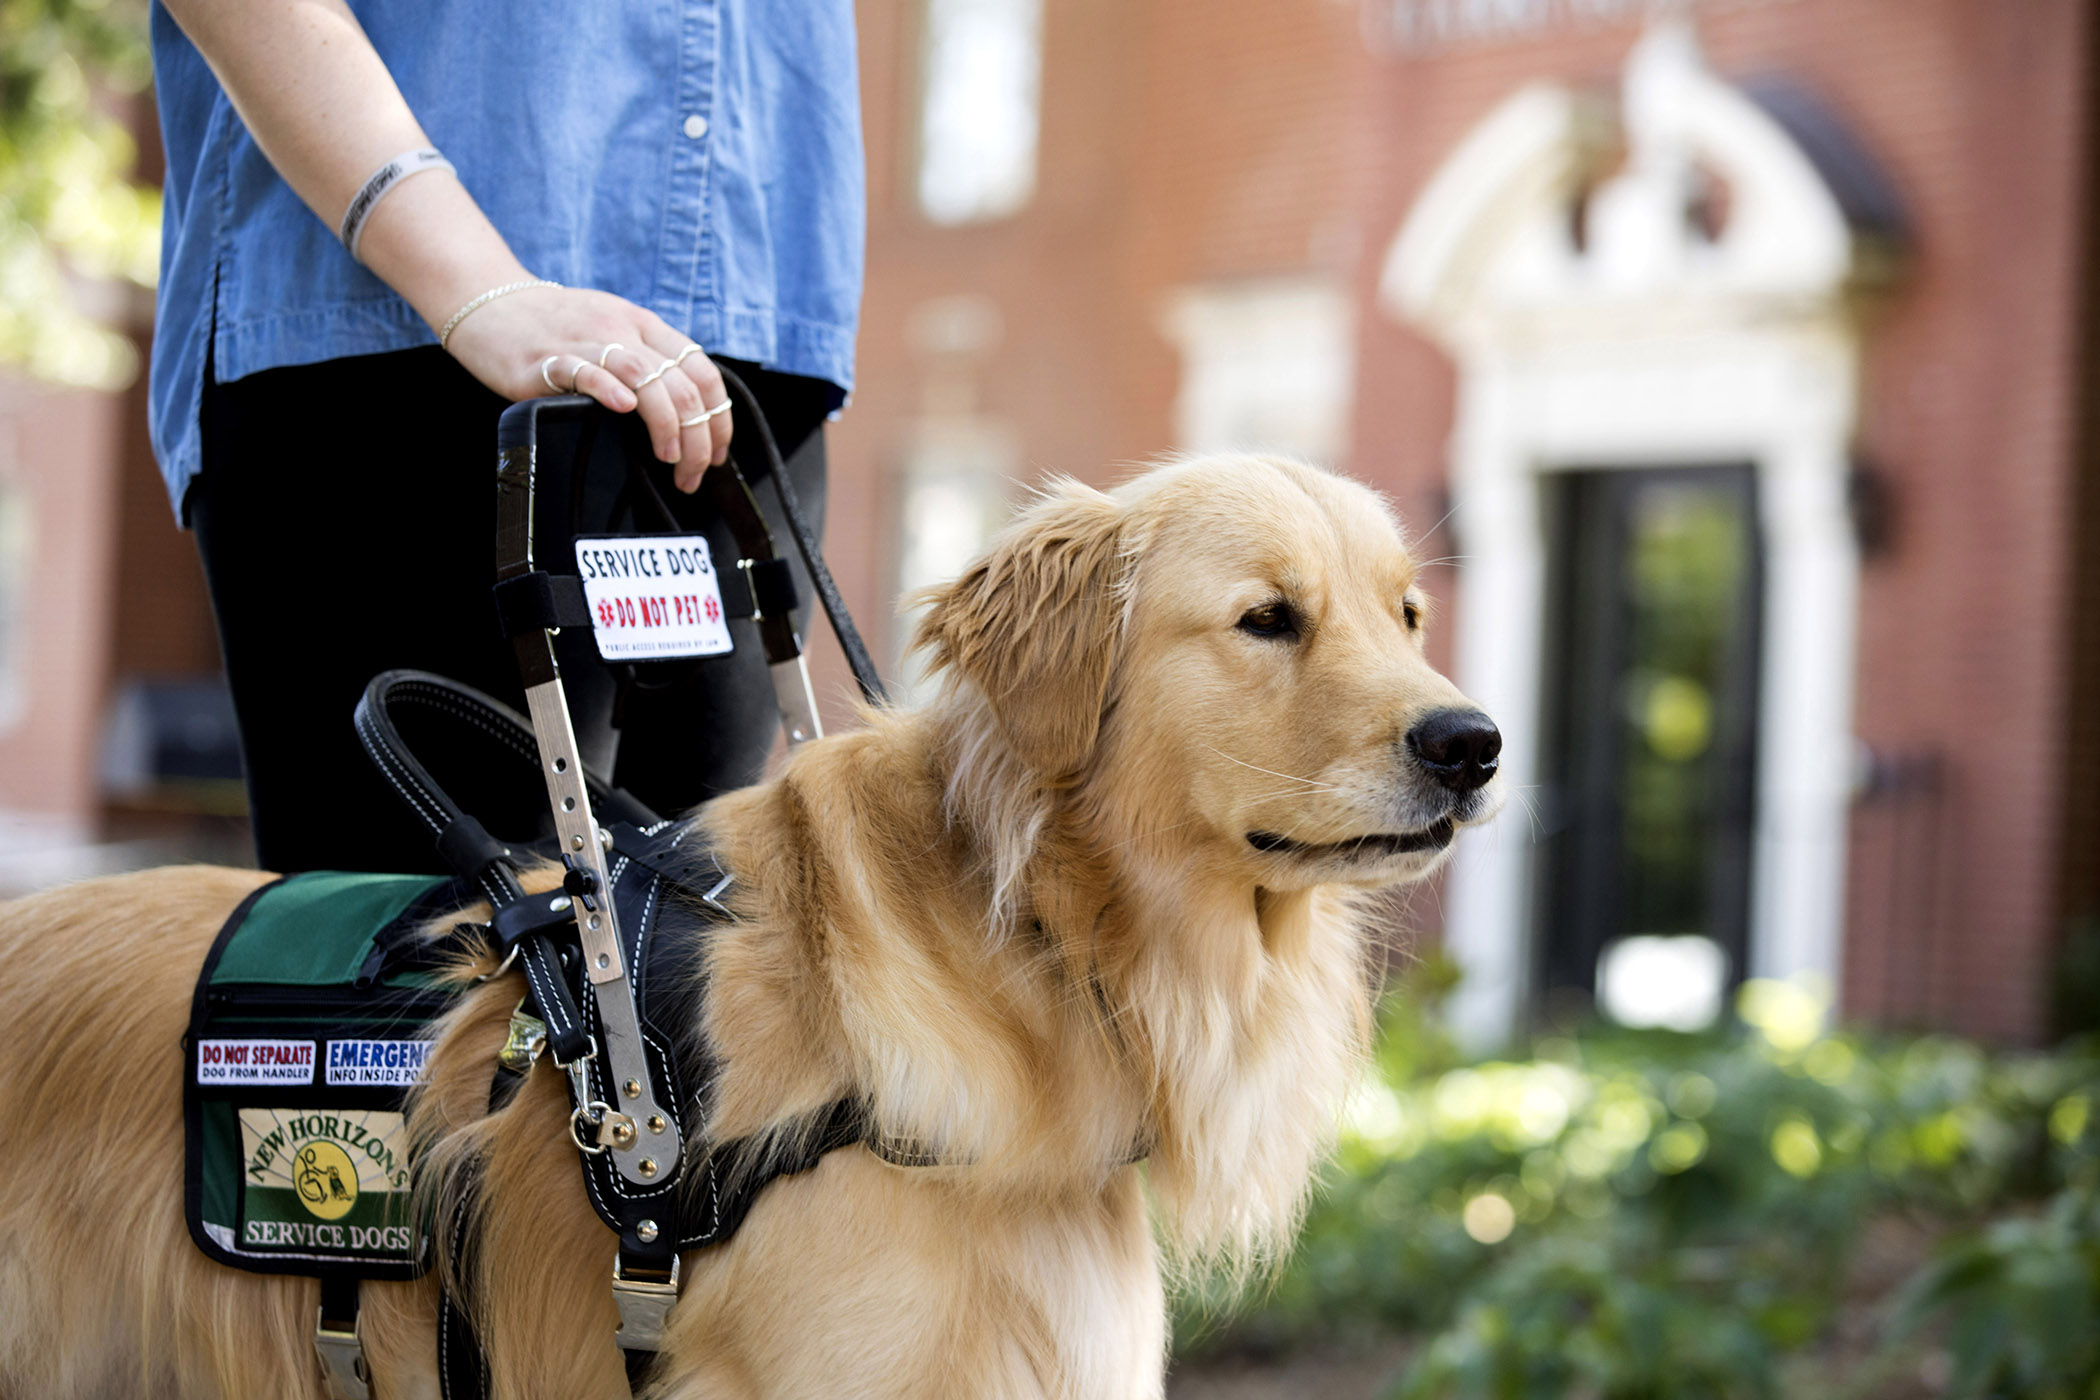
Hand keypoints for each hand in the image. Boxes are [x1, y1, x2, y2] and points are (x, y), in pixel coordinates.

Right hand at [441, 283, 732, 492]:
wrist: (491, 304)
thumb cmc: (555, 326)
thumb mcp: (614, 328)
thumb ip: (649, 359)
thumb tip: (688, 414)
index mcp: (644, 325)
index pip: (703, 371)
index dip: (719, 417)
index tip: (717, 453)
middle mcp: (622, 330)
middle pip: (681, 386)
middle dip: (698, 438)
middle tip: (691, 472)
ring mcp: (586, 342)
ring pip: (646, 380)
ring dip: (666, 426)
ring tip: (668, 458)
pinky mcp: (547, 359)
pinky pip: (586, 371)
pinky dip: (609, 390)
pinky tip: (622, 410)